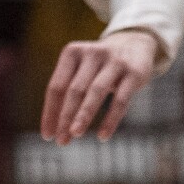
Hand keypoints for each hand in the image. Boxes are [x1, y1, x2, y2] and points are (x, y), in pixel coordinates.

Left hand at [40, 29, 160, 142]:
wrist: (135, 42)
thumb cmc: (99, 66)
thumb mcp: (81, 70)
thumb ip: (67, 92)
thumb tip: (54, 128)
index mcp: (73, 52)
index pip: (57, 86)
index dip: (50, 112)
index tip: (48, 136)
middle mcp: (93, 53)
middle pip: (75, 89)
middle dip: (66, 117)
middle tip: (61, 141)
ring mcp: (115, 61)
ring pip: (96, 91)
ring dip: (84, 115)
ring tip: (75, 134)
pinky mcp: (135, 72)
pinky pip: (121, 99)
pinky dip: (111, 119)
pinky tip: (103, 136)